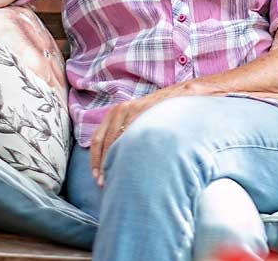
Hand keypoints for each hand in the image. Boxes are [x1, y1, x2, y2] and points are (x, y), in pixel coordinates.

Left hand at [88, 81, 213, 185]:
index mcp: (115, 112)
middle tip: (104, 183)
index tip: (98, 177)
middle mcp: (119, 109)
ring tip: (117, 179)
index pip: (97, 140)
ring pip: (115, 141)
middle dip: (102, 164)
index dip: (95, 161)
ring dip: (114, 160)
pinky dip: (129, 151)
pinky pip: (132, 135)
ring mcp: (131, 110)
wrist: (182, 94)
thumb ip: (125, 133)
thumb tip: (115, 160)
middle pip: (102, 142)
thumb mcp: (138, 119)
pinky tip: (132, 163)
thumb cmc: (161, 112)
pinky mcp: (143, 112)